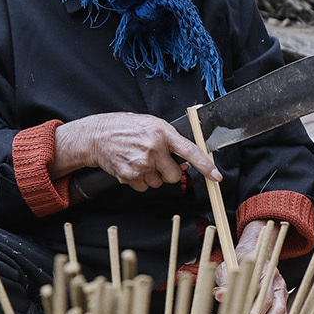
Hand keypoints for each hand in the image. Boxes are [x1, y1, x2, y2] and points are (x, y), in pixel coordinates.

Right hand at [52, 112, 219, 190]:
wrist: (96, 136)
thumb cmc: (125, 128)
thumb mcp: (152, 126)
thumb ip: (170, 142)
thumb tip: (185, 162)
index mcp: (162, 132)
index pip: (190, 150)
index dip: (205, 165)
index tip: (216, 176)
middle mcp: (154, 148)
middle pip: (174, 175)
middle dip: (168, 172)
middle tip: (156, 162)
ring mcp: (142, 163)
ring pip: (158, 183)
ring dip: (152, 176)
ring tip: (139, 161)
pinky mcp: (130, 176)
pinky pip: (144, 188)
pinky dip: (139, 181)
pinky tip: (131, 167)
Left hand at [213, 220, 288, 313]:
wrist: (257, 254)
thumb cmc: (240, 263)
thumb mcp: (227, 268)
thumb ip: (225, 282)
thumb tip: (220, 294)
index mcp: (262, 270)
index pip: (257, 290)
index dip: (249, 307)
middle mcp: (275, 281)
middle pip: (270, 303)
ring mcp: (281, 292)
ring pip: (279, 313)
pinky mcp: (283, 302)